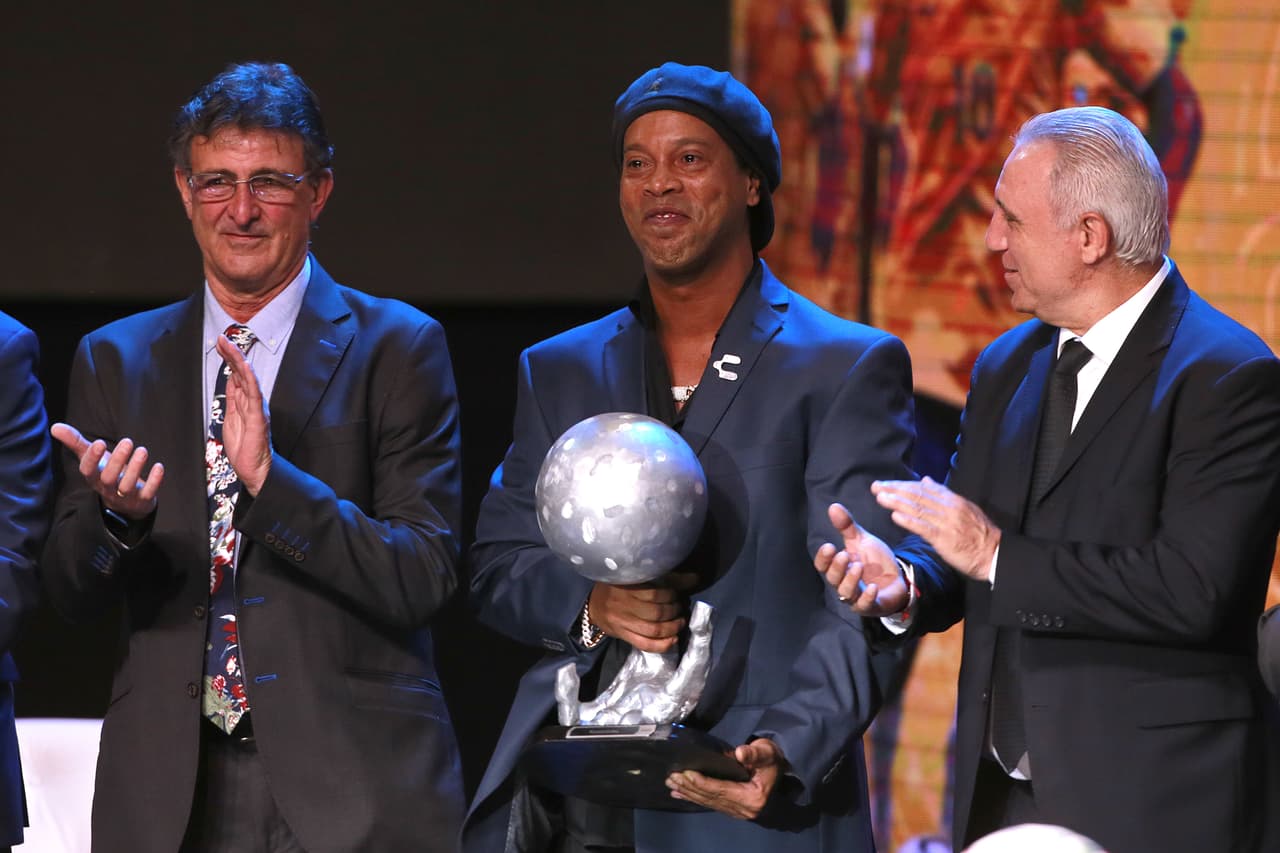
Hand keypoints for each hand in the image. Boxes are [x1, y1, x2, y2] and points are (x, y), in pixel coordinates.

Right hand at [51, 422, 164, 519]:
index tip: (99, 442)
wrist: (125, 502)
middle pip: (108, 478)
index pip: (88, 470)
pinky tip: (159, 466)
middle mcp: (107, 488)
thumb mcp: (92, 458)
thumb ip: (76, 443)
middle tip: (127, 441)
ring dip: (136, 467)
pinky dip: (154, 481)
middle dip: (118, 460)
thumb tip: (55, 427)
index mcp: (93, 477)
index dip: (92, 458)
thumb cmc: (106, 472)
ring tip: (142, 450)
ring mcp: (125, 496)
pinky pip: (148, 493)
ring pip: (127, 485)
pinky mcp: (142, 500)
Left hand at [216, 333, 271, 495]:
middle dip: (231, 354)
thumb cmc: (245, 448)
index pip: (236, 375)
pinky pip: (255, 396)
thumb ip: (232, 400)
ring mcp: (257, 409)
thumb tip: (230, 381)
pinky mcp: (258, 418)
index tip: (220, 344)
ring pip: (248, 379)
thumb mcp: (232, 420)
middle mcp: (253, 402)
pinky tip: (245, 367)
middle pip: (241, 373)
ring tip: (229, 345)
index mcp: (245, 402)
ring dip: (238, 361)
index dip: (229, 359)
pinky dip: (250, 380)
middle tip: (221, 338)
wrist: (255, 470)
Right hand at [586, 569, 697, 652]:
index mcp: (626, 584)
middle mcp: (623, 604)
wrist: (593, 604)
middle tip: (681, 607)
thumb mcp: (637, 576)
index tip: (680, 593)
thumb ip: (665, 577)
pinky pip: (644, 644)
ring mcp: (622, 622)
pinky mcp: (622, 635)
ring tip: (680, 622)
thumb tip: (695, 578)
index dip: (673, 594)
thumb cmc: (619, 586)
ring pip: (653, 629)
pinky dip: (662, 645)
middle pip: (657, 612)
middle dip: (675, 611)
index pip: (656, 592)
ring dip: (672, 627)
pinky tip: (673, 640)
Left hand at [665, 738, 784, 818]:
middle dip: (690, 787)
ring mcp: (738, 811)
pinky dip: (694, 797)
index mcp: (752, 797)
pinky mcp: (733, 808)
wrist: (780, 769)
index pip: (721, 789)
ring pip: (708, 802)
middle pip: (712, 797)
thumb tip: (740, 753)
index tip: (685, 773)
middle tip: (672, 777)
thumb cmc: (772, 759)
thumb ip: (755, 754)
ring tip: (671, 784)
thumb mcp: (767, 752)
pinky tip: (680, 794)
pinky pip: (710, 803)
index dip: (702, 782)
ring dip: (688, 793)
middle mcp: (743, 809)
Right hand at [815, 502, 908, 615]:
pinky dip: (867, 597)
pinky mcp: (872, 606)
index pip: (823, 566)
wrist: (899, 577)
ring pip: (846, 593)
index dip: (823, 558)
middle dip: (837, 568)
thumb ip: (847, 526)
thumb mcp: (861, 540)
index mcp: (839, 568)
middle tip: (844, 555)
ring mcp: (857, 597)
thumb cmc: (875, 561)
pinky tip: (873, 587)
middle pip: (833, 579)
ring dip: (850, 580)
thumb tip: (833, 506)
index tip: (829, 546)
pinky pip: (865, 605)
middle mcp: (844, 583)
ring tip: (858, 566)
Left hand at [872, 476, 1000, 581]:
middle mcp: (949, 508)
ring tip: (880, 497)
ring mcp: (947, 522)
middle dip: (894, 490)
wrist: (995, 553)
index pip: (923, 488)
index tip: (886, 484)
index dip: (903, 485)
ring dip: (897, 502)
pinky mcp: (945, 538)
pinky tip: (895, 516)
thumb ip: (943, 495)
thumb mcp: (963, 508)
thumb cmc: (978, 534)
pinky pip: (924, 528)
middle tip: (876, 486)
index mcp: (952, 500)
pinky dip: (909, 521)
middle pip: (917, 495)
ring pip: (918, 508)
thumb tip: (926, 480)